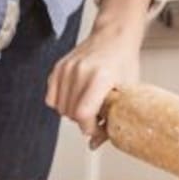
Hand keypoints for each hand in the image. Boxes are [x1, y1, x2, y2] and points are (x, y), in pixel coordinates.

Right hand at [45, 0, 148, 147]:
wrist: (114, 35)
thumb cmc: (124, 62)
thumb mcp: (127, 90)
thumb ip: (113, 118)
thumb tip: (93, 144)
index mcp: (101, 77)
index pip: (84, 114)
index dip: (90, 128)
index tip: (98, 127)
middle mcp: (80, 72)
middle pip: (71, 114)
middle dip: (84, 120)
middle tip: (98, 113)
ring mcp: (67, 68)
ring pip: (60, 108)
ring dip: (73, 112)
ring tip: (89, 102)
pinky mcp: (58, 68)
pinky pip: (51, 98)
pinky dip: (62, 103)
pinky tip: (77, 96)